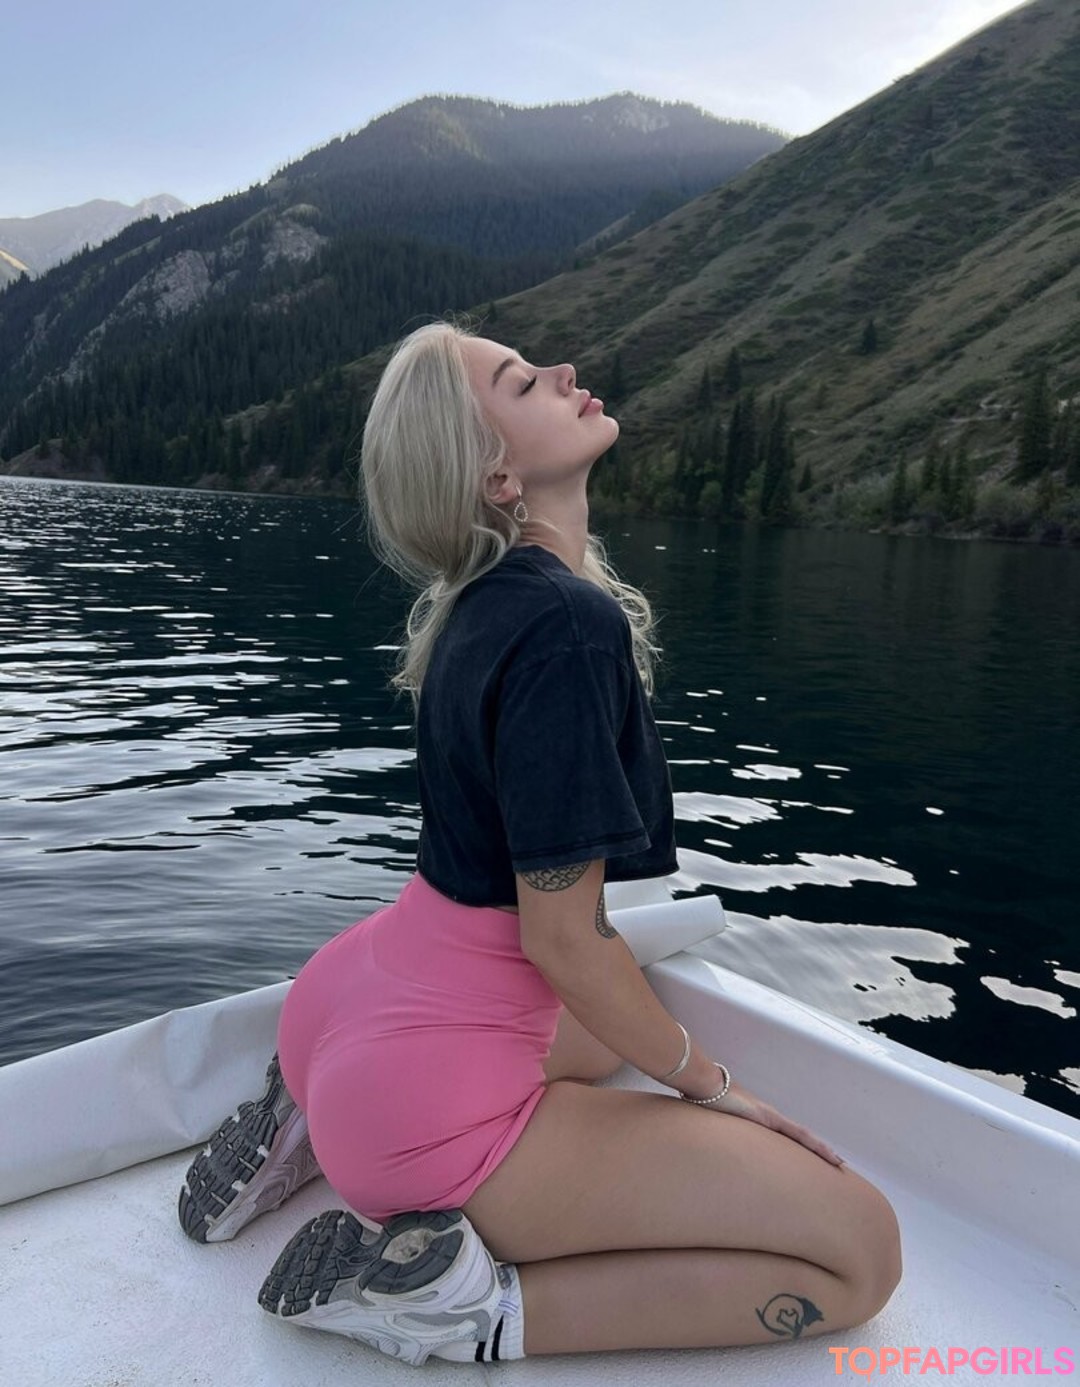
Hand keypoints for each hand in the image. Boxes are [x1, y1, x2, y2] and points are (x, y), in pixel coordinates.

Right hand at [696, 1078, 845, 1168]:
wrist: (703, 1083)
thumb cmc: (705, 1100)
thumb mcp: (715, 1123)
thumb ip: (720, 1133)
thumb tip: (712, 1147)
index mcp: (758, 1119)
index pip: (786, 1136)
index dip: (802, 1146)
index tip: (816, 1157)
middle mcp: (768, 1116)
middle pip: (799, 1137)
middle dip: (817, 1150)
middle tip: (835, 1163)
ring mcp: (770, 1116)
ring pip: (803, 1136)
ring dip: (820, 1149)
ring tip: (837, 1161)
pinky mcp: (768, 1117)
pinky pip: (797, 1134)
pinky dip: (813, 1143)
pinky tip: (825, 1152)